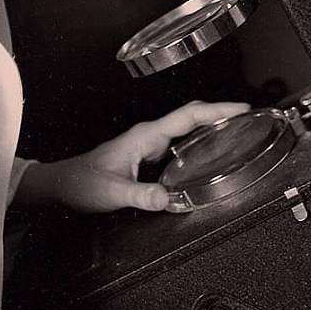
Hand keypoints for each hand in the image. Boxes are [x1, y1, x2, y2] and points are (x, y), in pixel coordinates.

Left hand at [16, 100, 248, 213]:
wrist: (62, 185)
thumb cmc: (82, 183)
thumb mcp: (112, 192)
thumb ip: (140, 195)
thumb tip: (169, 199)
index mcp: (145, 136)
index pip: (187, 116)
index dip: (216, 110)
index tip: (240, 110)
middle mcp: (149, 136)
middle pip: (191, 116)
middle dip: (220, 113)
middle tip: (248, 119)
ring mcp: (148, 144)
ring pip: (186, 127)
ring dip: (211, 125)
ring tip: (237, 131)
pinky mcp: (147, 155)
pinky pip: (179, 141)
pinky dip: (198, 139)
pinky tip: (208, 152)